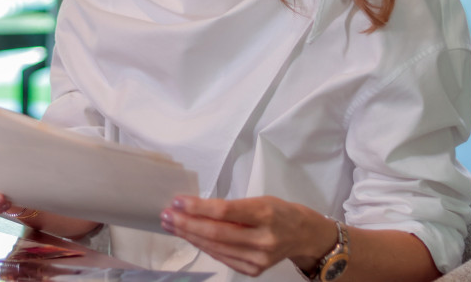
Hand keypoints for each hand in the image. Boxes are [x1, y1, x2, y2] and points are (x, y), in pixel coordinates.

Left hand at [160, 195, 333, 276]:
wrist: (303, 235)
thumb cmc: (279, 212)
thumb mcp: (259, 199)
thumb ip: (230, 206)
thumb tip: (194, 208)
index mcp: (265, 213)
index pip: (224, 212)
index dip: (198, 208)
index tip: (178, 201)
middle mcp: (263, 239)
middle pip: (216, 233)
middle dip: (186, 224)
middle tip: (167, 215)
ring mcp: (258, 258)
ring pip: (215, 248)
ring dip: (189, 236)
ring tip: (171, 225)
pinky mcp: (253, 270)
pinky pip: (221, 257)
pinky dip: (204, 246)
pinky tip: (190, 237)